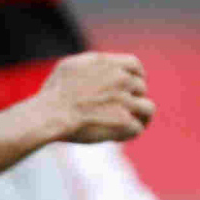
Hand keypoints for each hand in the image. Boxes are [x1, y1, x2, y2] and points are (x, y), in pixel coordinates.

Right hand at [40, 52, 154, 142]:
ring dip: (142, 117)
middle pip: (141, 88)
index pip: (135, 65)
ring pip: (148, 109)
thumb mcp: (71, 65)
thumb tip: (104, 64)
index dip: (136, 76)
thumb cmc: (55, 92)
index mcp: (110, 64)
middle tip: (123, 109)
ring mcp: (125, 101)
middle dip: (133, 98)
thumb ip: (93, 63)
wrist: (51, 114)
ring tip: (134, 123)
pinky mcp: (124, 122)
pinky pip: (138, 128)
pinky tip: (119, 136)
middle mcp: (122, 79)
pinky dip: (129, 134)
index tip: (132, 86)